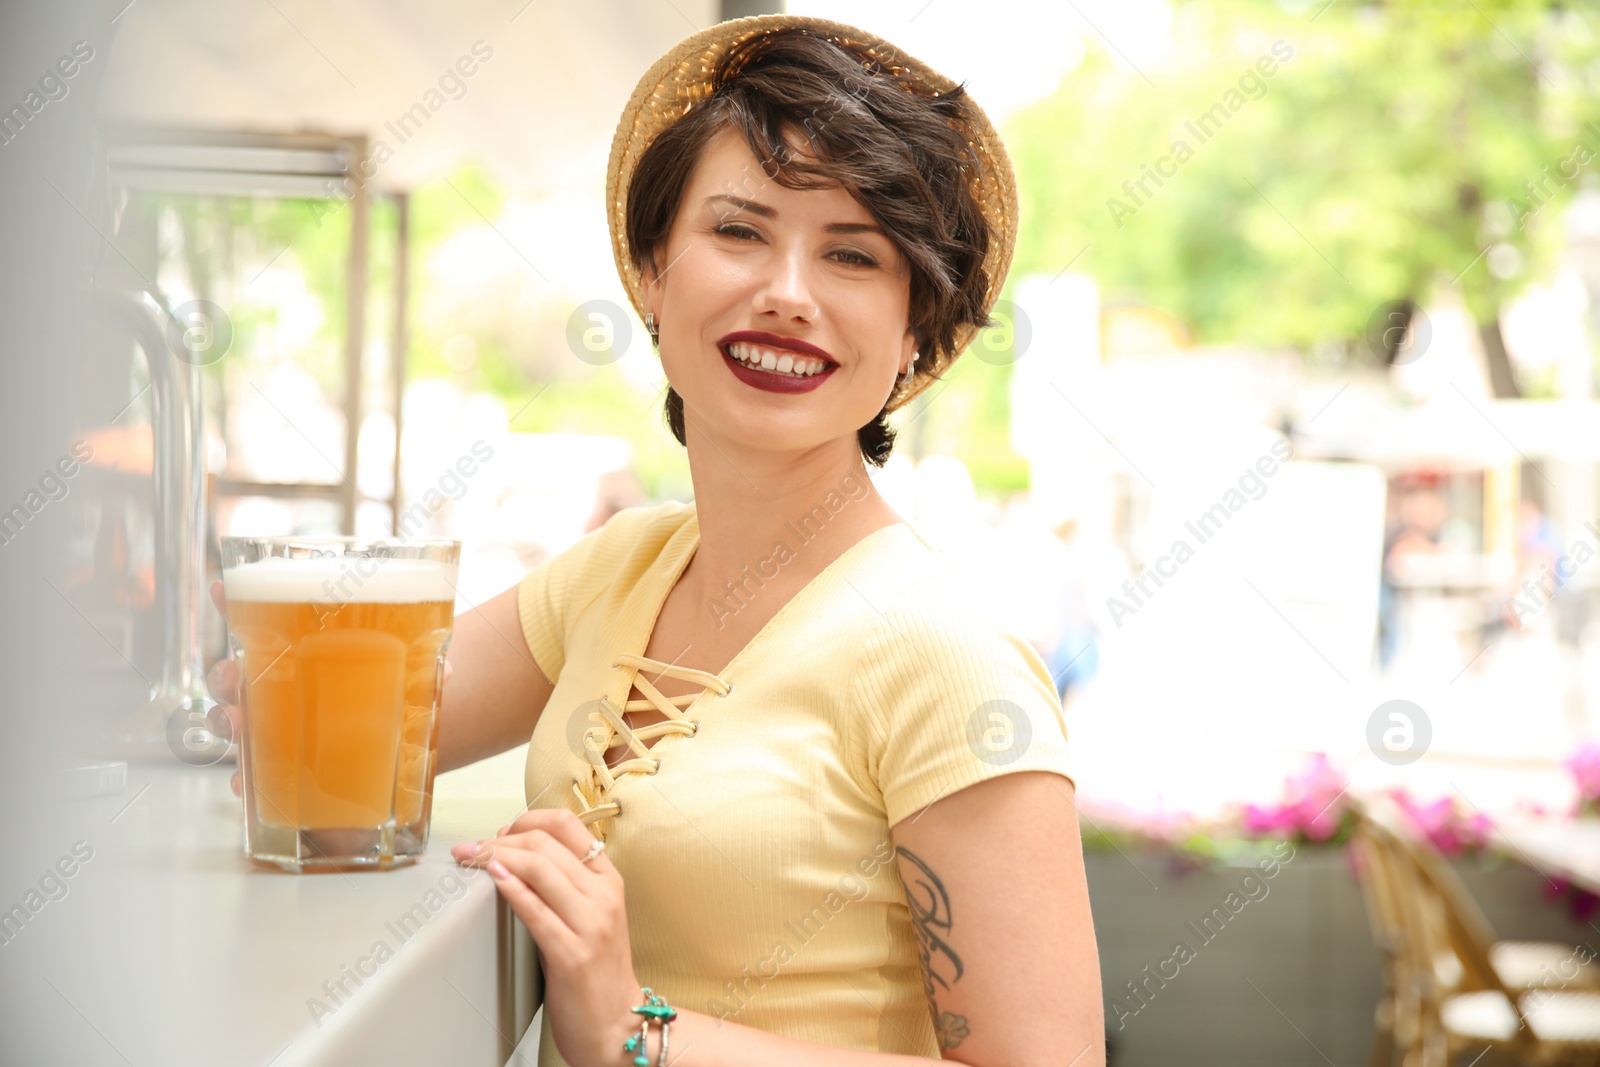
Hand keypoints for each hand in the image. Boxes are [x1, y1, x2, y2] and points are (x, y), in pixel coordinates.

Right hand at [207, 581, 451, 798]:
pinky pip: (254, 772)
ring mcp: (275, 725)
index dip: (232, 602)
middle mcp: (276, 684)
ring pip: (234, 718)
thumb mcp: (410, 669)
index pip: (259, 620)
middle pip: (234, 675)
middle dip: (226, 674)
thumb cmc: (392, 687)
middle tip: (235, 675)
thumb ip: (425, 666)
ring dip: (227, 719)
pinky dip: (246, 780)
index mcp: (299, 649)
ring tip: (237, 722)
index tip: (218, 587)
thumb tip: (447, 671)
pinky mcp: (283, 764)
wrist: (403, 736)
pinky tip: (246, 785)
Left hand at [452, 811, 640, 1066]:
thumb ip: (565, 885)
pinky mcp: (572, 954)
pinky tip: (492, 878)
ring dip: (495, 856)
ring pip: (538, 867)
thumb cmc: (598, 972)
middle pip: (546, 843)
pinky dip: (509, 888)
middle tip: (472, 847)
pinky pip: (535, 910)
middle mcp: (604, 895)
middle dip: (500, 838)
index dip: (528, 820)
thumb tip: (517, 857)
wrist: (618, 1025)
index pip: (569, 825)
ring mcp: (591, 924)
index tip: (502, 832)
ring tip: (470, 858)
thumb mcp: (592, 915)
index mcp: (610, 880)